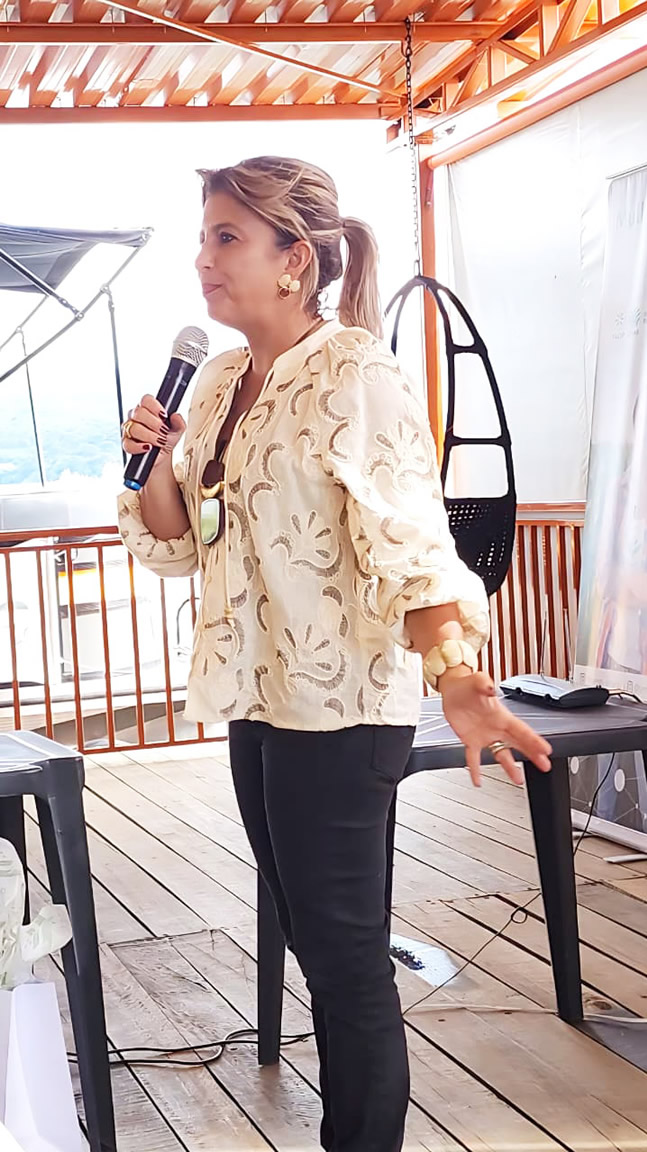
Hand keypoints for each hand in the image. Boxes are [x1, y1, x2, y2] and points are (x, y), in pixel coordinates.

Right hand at [122, 394, 185, 461]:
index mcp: (147, 409)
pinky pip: (128, 444)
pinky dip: (139, 447)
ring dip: (149, 436)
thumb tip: (176, 416)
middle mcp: (135, 417)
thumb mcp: (177, 431)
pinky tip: (149, 447)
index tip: (164, 416)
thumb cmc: (166, 439)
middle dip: (154, 424)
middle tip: (163, 431)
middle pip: (138, 412)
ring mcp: (129, 430)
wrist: (162, 456)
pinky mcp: (126, 444)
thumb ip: (179, 423)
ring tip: (159, 441)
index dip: (155, 406)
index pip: (146, 400)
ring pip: (134, 428)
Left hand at [439, 669, 551, 786]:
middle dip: (533, 754)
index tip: (546, 749)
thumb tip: (490, 688)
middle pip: (519, 744)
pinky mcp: (471, 741)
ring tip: (518, 779)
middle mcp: (496, 728)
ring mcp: (485, 736)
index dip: (534, 740)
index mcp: (501, 715)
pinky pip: (474, 758)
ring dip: (510, 767)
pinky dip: (476, 770)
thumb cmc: (468, 684)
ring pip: (501, 754)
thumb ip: (484, 684)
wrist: (452, 689)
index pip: (522, 729)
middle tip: (545, 765)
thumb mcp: (477, 681)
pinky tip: (478, 780)